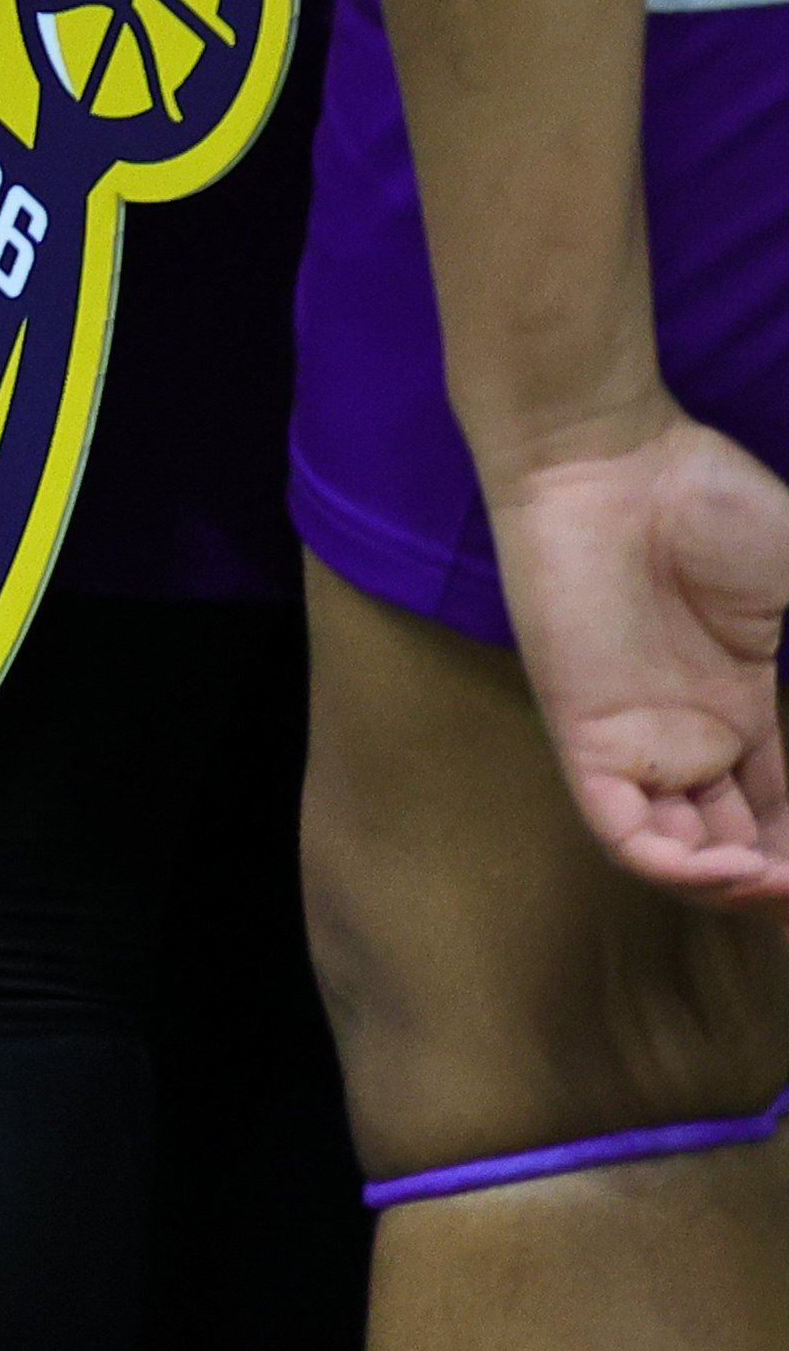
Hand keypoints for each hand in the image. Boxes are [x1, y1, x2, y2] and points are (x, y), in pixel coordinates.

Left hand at [495, 412, 788, 916]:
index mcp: (736, 708)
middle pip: (739, 845)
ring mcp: (635, 739)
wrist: (610, 457)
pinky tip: (736, 870)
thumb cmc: (710, 501)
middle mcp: (685, 737)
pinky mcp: (583, 734)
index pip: (782, 811)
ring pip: (680, 854)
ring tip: (788, 892)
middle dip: (783, 888)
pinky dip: (675, 868)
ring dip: (738, 889)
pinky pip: (619, 831)